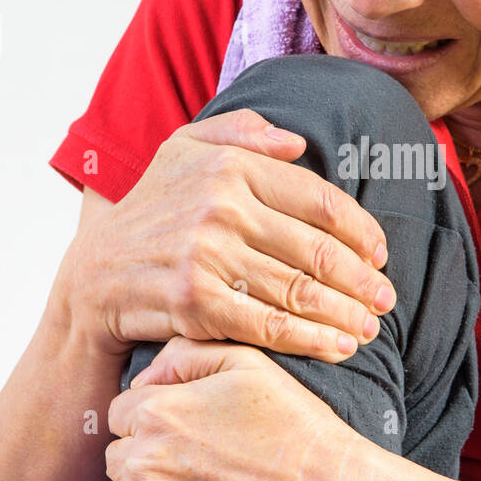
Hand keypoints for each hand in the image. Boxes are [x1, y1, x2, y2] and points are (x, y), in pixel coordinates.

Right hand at [70, 108, 395, 362]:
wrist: (94, 274)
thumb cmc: (151, 210)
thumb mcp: (185, 149)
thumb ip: (241, 133)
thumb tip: (297, 143)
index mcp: (230, 167)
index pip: (319, 199)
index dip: (360, 231)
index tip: (381, 255)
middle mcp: (221, 207)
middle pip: (316, 250)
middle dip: (362, 281)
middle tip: (386, 301)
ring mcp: (206, 255)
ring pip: (299, 291)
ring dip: (345, 314)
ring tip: (369, 329)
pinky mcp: (194, 302)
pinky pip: (269, 324)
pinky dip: (311, 340)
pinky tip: (337, 347)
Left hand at [104, 335, 373, 480]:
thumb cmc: (295, 426)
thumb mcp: (248, 365)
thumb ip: (186, 356)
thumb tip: (142, 376)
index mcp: (156, 412)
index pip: (119, 413)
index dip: (151, 418)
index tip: (184, 430)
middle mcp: (144, 462)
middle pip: (116, 457)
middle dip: (145, 456)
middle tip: (193, 462)